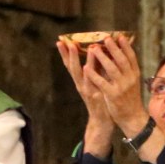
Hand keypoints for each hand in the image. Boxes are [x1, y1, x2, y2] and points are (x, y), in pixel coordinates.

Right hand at [58, 39, 116, 155]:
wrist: (103, 122)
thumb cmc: (102, 102)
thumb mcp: (98, 83)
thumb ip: (97, 70)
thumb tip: (100, 53)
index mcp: (82, 81)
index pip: (72, 64)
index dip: (66, 53)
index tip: (61, 40)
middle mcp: (81, 84)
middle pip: (71, 67)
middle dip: (67, 54)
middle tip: (64, 41)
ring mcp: (86, 90)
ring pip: (78, 72)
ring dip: (75, 59)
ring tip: (73, 47)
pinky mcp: (94, 96)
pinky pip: (90, 83)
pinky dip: (88, 75)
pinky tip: (86, 67)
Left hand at [84, 35, 150, 138]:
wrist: (132, 118)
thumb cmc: (129, 98)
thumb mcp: (131, 82)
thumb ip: (126, 70)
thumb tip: (119, 55)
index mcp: (134, 74)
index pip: (131, 57)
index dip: (126, 46)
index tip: (120, 36)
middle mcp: (129, 79)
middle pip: (121, 60)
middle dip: (113, 48)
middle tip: (106, 37)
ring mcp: (121, 87)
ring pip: (112, 69)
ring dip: (102, 57)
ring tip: (93, 48)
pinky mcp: (113, 96)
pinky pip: (102, 83)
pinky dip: (94, 75)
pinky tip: (86, 67)